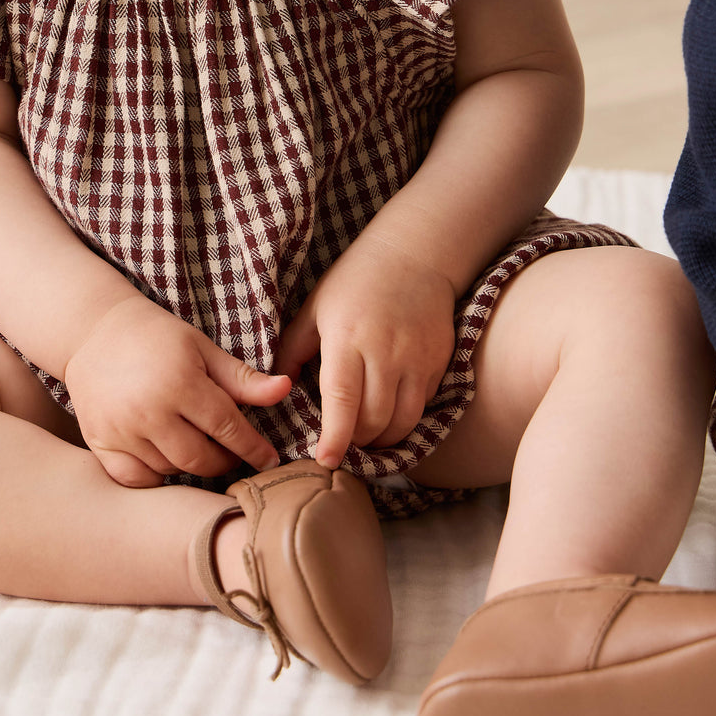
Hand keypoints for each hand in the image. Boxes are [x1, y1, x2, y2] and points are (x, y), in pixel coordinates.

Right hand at [64, 293, 290, 487]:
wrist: (94, 331)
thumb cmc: (157, 337)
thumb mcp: (203, 349)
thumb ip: (242, 379)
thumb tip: (285, 390)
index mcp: (180, 383)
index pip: (228, 428)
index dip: (253, 447)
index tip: (269, 460)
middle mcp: (149, 411)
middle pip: (200, 459)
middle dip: (224, 460)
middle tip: (230, 451)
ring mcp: (121, 430)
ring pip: (170, 469)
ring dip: (190, 463)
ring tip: (196, 443)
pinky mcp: (99, 442)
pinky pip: (136, 478)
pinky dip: (154, 475)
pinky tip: (165, 457)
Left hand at [274, 231, 455, 467]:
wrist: (413, 255)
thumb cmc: (354, 281)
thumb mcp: (315, 308)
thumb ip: (293, 349)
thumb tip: (275, 387)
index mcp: (348, 339)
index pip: (343, 401)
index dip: (335, 438)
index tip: (325, 459)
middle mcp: (386, 353)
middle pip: (373, 421)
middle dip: (355, 441)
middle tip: (342, 442)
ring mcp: (417, 359)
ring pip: (402, 422)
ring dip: (382, 438)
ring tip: (366, 435)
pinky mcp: (440, 362)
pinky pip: (422, 406)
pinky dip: (405, 418)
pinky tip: (390, 411)